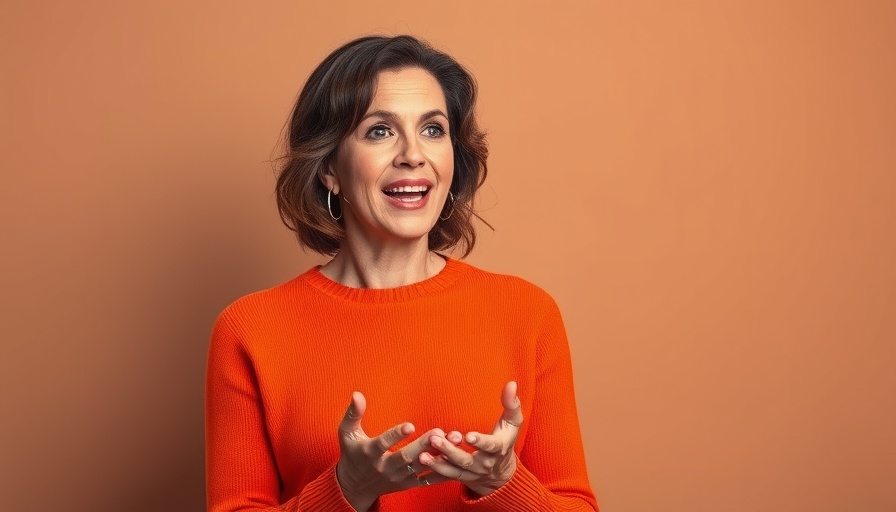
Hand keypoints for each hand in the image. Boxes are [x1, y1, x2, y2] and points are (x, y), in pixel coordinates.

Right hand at [335, 391, 454, 510]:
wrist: (354, 486)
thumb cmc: (352, 454)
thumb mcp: (347, 433)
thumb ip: (353, 414)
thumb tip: (357, 394)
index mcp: (369, 453)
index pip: (382, 443)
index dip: (395, 435)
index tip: (409, 425)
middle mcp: (384, 466)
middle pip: (406, 456)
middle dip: (423, 444)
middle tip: (438, 432)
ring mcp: (397, 477)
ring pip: (419, 467)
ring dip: (437, 456)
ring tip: (452, 441)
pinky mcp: (407, 484)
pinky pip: (426, 480)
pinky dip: (441, 472)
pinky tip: (455, 461)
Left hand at [418, 381, 522, 496]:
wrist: (501, 473)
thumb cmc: (505, 439)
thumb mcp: (513, 423)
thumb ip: (511, 404)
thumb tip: (511, 383)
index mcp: (498, 449)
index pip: (490, 446)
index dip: (480, 441)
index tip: (468, 435)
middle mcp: (484, 464)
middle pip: (466, 460)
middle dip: (450, 451)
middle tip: (434, 439)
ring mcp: (471, 473)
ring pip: (454, 470)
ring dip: (437, 463)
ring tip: (422, 455)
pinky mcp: (460, 477)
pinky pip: (446, 476)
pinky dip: (434, 471)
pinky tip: (422, 463)